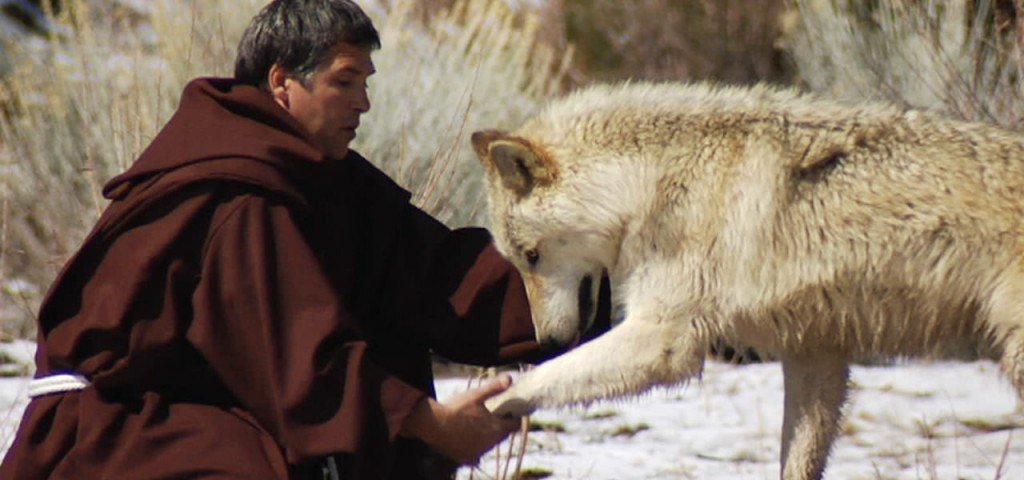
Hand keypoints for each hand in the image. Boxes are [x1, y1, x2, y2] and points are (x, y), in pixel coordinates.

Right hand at [400, 375, 521, 464]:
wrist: (434, 425)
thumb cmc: (456, 408)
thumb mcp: (476, 395)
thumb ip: (495, 387)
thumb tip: (510, 377)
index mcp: (497, 429)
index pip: (514, 425)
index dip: (512, 417)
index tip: (505, 410)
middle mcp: (491, 444)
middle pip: (502, 435)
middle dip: (500, 426)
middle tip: (489, 415)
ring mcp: (479, 453)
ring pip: (489, 444)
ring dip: (487, 437)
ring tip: (476, 425)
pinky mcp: (467, 458)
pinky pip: (477, 455)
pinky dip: (474, 448)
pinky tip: (467, 439)